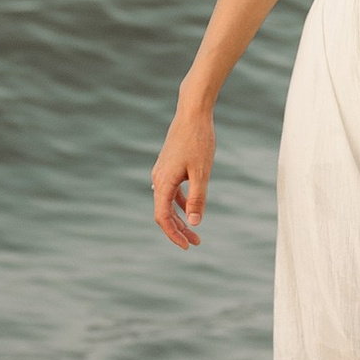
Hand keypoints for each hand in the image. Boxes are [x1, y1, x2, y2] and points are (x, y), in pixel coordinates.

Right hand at [151, 97, 215, 248]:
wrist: (192, 113)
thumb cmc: (199, 141)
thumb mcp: (202, 172)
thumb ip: (197, 198)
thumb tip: (194, 222)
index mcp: (163, 182)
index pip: (163, 217)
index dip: (174, 234)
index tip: (187, 246)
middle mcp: (158, 179)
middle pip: (164, 213)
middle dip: (179, 230)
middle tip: (196, 243)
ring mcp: (162, 172)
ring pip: (168, 202)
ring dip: (180, 217)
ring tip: (195, 230)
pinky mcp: (168, 166)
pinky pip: (172, 191)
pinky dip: (180, 202)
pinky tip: (192, 207)